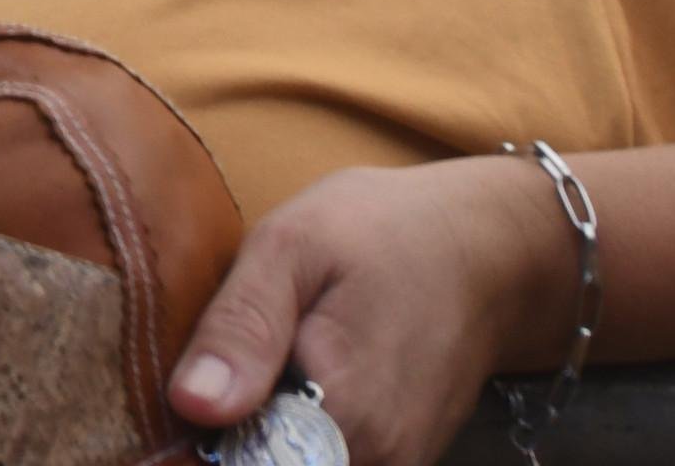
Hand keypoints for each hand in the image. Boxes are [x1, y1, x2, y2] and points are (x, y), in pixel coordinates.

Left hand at [169, 159, 574, 465]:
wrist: (491, 248)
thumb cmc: (386, 232)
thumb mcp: (294, 247)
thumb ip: (242, 327)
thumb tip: (191, 404)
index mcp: (342, 412)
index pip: (241, 464)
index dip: (198, 441)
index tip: (182, 405)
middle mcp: (377, 458)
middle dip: (230, 433)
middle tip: (233, 364)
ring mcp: (395, 465)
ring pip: (296, 463)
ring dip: (263, 432)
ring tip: (266, 365)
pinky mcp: (400, 460)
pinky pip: (328, 458)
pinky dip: (295, 432)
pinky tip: (293, 383)